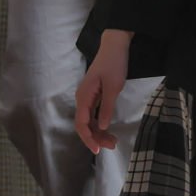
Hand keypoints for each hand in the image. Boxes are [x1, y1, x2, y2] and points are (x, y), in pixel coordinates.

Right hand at [73, 39, 129, 153]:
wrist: (115, 46)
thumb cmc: (114, 64)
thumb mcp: (114, 86)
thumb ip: (106, 107)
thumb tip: (101, 126)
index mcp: (84, 97)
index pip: (81, 124)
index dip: (88, 139)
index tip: (98, 150)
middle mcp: (82, 99)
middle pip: (84, 125)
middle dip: (95, 138)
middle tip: (111, 146)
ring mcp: (88, 97)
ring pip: (89, 120)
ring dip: (98, 132)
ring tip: (112, 141)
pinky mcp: (94, 95)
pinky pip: (93, 114)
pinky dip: (100, 123)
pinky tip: (107, 130)